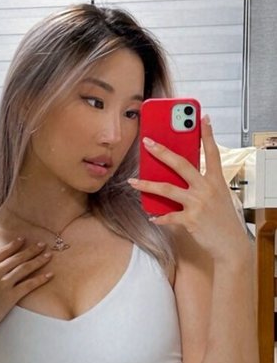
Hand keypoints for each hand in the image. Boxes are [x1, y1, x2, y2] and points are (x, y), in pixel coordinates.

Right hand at [0, 238, 52, 334]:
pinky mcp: (10, 297)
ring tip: (49, 255)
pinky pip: (28, 285)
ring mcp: (3, 284)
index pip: (3, 251)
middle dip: (32, 250)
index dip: (14, 245)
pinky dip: (40, 279)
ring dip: (38, 260)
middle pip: (17, 258)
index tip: (23, 240)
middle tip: (43, 245)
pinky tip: (49, 275)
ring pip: (25, 268)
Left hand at [127, 115, 249, 261]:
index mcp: (216, 180)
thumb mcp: (219, 198)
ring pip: (167, 189)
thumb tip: (180, 178)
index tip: (203, 118)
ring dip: (146, 185)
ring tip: (132, 181)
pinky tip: (151, 216)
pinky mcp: (190, 219)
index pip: (212, 152)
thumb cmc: (223, 221)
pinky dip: (158, 217)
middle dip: (162, 152)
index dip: (207, 134)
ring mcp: (198, 203)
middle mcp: (207, 188)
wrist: (231, 245)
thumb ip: (203, 185)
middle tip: (148, 142)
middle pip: (181, 164)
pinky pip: (168, 216)